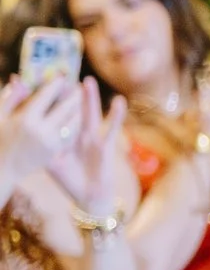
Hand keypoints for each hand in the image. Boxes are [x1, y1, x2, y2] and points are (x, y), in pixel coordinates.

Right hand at [0, 76, 81, 184]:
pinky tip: (76, 117)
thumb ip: (10, 98)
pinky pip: (70, 135)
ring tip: (81, 100)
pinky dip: (74, 124)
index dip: (55, 85)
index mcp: (25, 119)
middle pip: (64, 108)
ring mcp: (50, 142)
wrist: (3, 169)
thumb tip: (20, 80)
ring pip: (71, 122)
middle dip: (72, 96)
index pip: (45, 97)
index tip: (62, 77)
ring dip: (78, 110)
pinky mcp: (55, 152)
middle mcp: (41, 131)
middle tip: (78, 86)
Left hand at [48, 81, 124, 212]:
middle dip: (66, 94)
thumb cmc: (70, 181)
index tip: (35, 84)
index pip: (50, 113)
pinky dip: (115, 116)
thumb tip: (31, 137)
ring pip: (89, 114)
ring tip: (87, 81)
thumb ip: (43, 151)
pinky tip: (118, 101)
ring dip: (90, 98)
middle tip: (61, 74)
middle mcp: (74, 133)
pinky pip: (111, 128)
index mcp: (59, 136)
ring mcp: (91, 137)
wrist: (90, 195)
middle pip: (69, 109)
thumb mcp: (51, 165)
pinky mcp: (106, 144)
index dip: (42, 99)